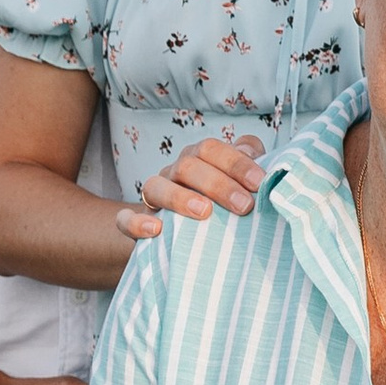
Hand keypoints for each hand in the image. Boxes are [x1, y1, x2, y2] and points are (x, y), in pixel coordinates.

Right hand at [115, 134, 265, 243]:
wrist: (182, 235)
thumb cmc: (221, 205)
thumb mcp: (239, 183)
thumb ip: (250, 164)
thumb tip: (257, 156)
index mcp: (199, 159)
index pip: (212, 149)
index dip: (236, 163)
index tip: (259, 183)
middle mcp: (175, 173)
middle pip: (188, 165)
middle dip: (217, 184)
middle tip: (244, 206)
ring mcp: (154, 197)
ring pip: (156, 186)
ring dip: (180, 198)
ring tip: (204, 213)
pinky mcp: (137, 224)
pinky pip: (126, 220)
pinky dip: (137, 223)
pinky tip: (156, 229)